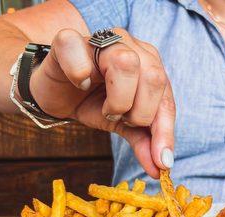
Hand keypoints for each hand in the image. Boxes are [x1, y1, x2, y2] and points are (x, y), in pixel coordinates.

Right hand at [29, 28, 175, 177]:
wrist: (57, 94)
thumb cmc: (94, 103)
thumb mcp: (124, 125)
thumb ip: (144, 141)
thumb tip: (160, 167)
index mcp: (150, 66)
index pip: (167, 99)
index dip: (165, 131)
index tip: (161, 160)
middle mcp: (131, 47)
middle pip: (154, 77)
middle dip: (140, 113)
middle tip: (122, 119)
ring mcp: (101, 40)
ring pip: (126, 63)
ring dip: (117, 99)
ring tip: (106, 107)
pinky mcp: (69, 41)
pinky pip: (79, 52)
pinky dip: (80, 75)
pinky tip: (80, 84)